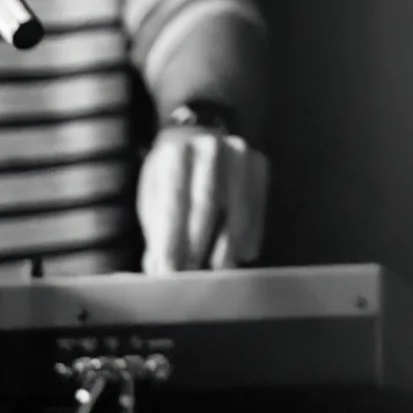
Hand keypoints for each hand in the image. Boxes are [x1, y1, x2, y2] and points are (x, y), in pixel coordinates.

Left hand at [138, 124, 269, 273]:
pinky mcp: (259, 162)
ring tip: (219, 269)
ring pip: (236, 206)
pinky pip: (258, 205)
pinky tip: (244, 254)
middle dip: (198, 243)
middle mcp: (208, 145)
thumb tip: (161, 270)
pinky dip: (251, 233)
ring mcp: (238, 151)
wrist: (196, 138)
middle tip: (192, 275)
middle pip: (206, 202)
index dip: (170, 237)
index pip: (173, 199)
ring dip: (227, 244)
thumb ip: (158, 230)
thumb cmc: (170, 177)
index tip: (168, 270)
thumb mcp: (153, 196)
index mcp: (174, 150)